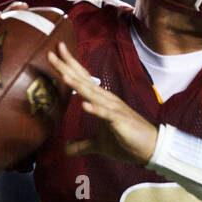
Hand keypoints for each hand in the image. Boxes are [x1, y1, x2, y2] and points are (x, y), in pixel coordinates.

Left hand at [47, 42, 158, 165]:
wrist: (151, 148)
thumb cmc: (127, 142)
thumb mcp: (100, 145)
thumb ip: (82, 145)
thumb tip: (67, 149)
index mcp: (101, 101)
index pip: (82, 80)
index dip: (68, 66)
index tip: (54, 52)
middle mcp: (106, 100)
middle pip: (83, 81)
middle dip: (67, 68)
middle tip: (51, 53)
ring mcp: (113, 109)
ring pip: (92, 94)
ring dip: (77, 84)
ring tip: (63, 74)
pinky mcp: (120, 122)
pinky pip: (106, 114)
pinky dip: (95, 109)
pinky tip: (84, 105)